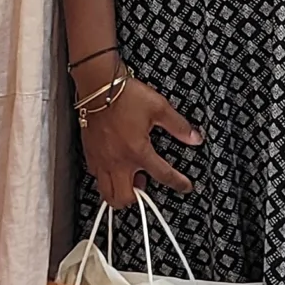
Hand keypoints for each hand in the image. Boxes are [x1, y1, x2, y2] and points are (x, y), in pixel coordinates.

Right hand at [76, 60, 201, 209]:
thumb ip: (178, 126)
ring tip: (130, 176)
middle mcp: (117, 161)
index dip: (178, 183)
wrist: (98, 86)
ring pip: (107, 193)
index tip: (185, 186)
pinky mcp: (89, 155)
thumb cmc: (127, 95)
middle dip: (138, 198)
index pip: (163, 175)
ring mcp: (101, 160)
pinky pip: (96, 178)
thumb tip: (195, 138)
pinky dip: (107, 178)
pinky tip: (116, 165)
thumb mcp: (159, 107)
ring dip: (120, 192)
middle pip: (124, 198)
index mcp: (138, 151)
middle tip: (146, 181)